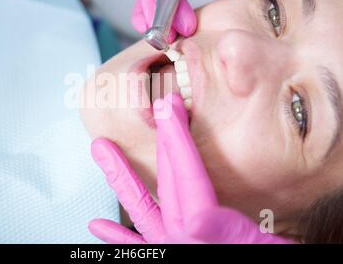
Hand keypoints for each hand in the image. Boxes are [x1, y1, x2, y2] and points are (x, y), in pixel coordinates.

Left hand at [88, 93, 292, 243]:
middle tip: (160, 110)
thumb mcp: (264, 252)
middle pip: (168, 185)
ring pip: (141, 209)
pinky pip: (138, 248)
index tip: (169, 111)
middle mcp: (182, 243)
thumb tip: (197, 217)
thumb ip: (228, 234)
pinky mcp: (168, 259)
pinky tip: (95, 224)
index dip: (177, 141)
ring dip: (121, 178)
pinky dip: (117, 237)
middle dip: (165, 143)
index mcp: (206, 237)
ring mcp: (171, 251)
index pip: (187, 180)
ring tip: (101, 151)